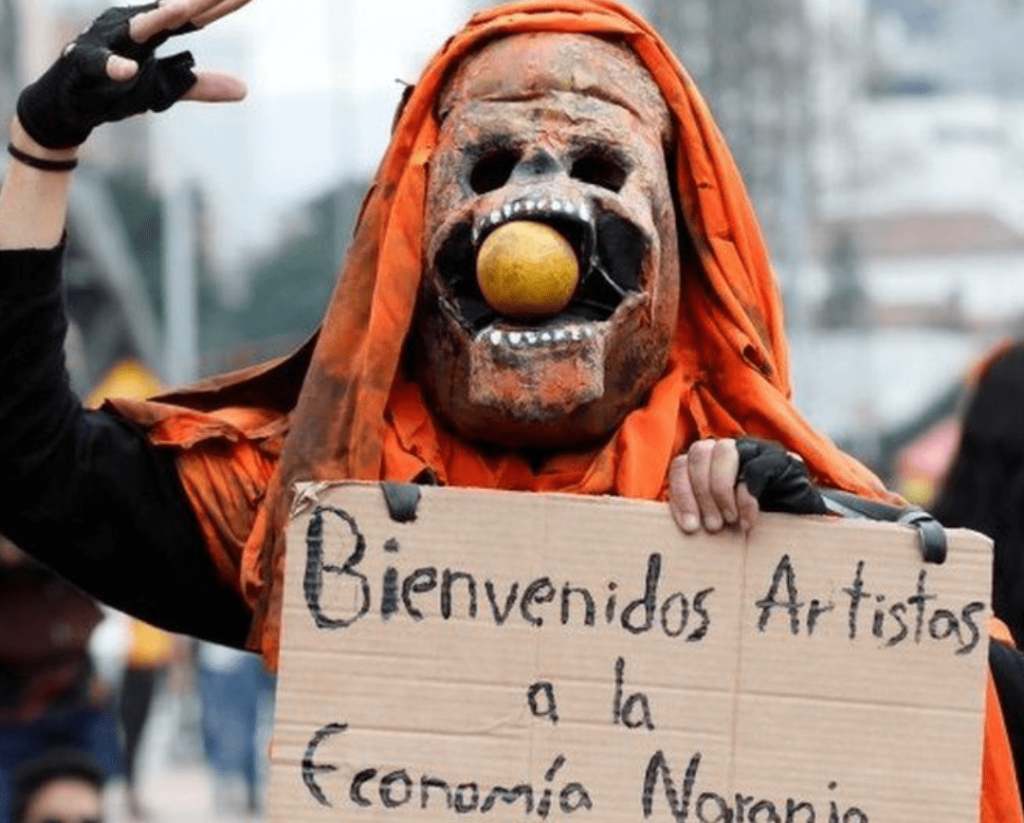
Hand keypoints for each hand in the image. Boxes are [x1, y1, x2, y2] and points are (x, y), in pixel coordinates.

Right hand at [16, 0, 248, 149]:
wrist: (71, 104)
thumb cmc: (119, 89)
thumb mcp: (168, 90)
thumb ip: (203, 86)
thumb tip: (245, 89)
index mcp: (153, 30)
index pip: (194, 19)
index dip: (220, 7)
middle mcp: (132, 27)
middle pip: (172, 13)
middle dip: (199, 0)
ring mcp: (108, 41)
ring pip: (137, 28)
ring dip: (159, 17)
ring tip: (183, 7)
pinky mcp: (83, 62)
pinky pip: (98, 63)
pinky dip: (113, 66)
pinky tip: (128, 70)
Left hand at [668, 438, 827, 535]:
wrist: (802, 528)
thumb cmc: (755, 523)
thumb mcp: (720, 517)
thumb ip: (700, 511)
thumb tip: (681, 523)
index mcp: (709, 462)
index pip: (681, 464)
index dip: (681, 494)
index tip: (689, 527)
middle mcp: (730, 450)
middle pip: (698, 452)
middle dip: (701, 493)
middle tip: (712, 526)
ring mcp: (755, 450)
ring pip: (723, 451)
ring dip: (720, 491)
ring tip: (729, 520)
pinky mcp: (780, 460)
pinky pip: (755, 470)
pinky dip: (747, 499)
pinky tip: (748, 521)